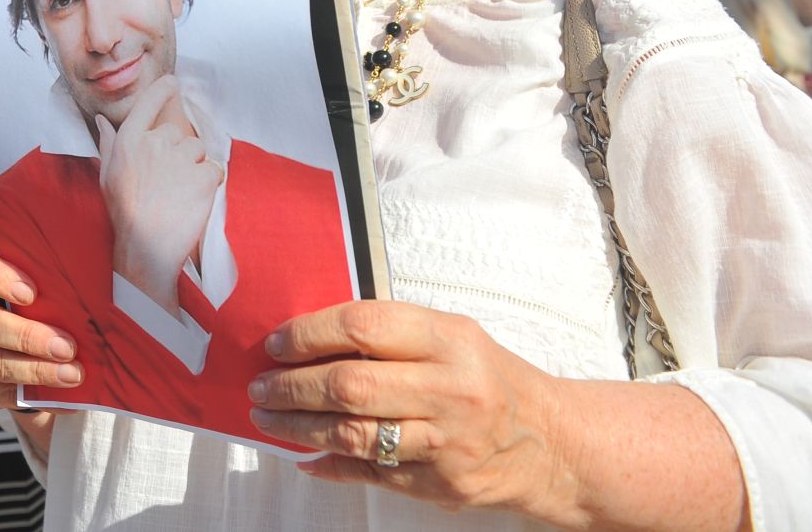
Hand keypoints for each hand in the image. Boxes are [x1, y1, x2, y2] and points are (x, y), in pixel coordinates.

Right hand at [0, 245, 82, 413]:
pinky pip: (0, 393)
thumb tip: (106, 248)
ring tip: (73, 374)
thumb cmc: (44, 297)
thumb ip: (57, 265)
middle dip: (27, 336)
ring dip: (35, 370)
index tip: (31, 293)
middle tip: (66, 346)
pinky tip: (66, 395)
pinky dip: (36, 395)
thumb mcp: (45, 276)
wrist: (30, 341)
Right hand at [95, 74, 221, 313]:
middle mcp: (154, 143)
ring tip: (180, 193)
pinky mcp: (204, 177)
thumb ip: (108, 143)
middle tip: (168, 181)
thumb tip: (102, 120)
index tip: (172, 82)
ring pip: (199, 151)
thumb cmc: (124, 213)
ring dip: (195, 168)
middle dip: (178, 152)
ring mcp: (181, 159)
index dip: (163, 89)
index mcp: (128, 141)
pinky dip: (210, 183)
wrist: (146, 250)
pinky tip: (193, 201)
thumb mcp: (107, 176)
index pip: (149, 102)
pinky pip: (215, 170)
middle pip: (179, 134)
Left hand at [250, 299, 566, 517]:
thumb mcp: (452, 336)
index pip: (362, 326)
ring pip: (353, 434)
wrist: (552, 443)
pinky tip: (304, 454)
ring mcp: (445, 441)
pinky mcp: (441, 484)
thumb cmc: (489, 378)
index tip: (276, 343)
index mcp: (448, 340)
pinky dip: (329, 464)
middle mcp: (449, 389)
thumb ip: (390, 334)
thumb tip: (308, 340)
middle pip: (348, 384)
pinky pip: (370, 473)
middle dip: (290, 386)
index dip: (308, 334)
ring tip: (267, 418)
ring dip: (298, 427)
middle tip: (259, 387)